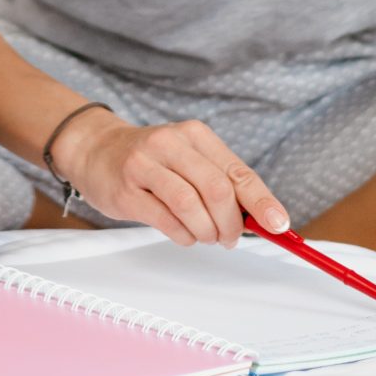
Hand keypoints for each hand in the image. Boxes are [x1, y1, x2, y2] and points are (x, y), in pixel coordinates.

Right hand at [57, 109, 292, 246]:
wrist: (95, 149)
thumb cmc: (152, 160)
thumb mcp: (189, 159)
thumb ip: (222, 183)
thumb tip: (261, 218)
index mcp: (195, 135)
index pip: (238, 171)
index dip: (262, 202)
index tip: (280, 225)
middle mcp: (171, 144)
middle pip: (217, 190)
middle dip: (231, 224)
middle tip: (230, 239)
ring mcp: (145, 165)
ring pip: (191, 206)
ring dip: (206, 232)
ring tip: (205, 237)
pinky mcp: (126, 190)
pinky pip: (167, 221)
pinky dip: (184, 236)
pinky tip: (184, 234)